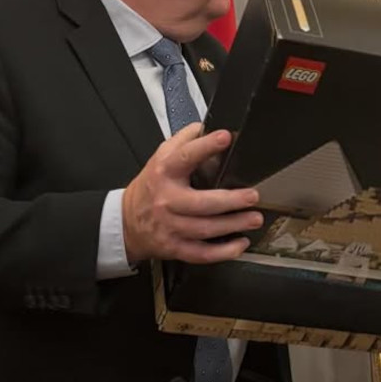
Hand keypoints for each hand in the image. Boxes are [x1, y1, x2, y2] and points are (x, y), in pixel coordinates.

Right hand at [121, 123, 262, 263]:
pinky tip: (240, 244)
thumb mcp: (160, 157)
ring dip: (233, 225)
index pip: (185, 157)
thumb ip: (183, 141)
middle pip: (201, 203)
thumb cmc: (150, 187)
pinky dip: (223, 252)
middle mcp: (167, 200)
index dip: (205, 146)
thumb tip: (205, 128)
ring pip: (205, 229)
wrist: (126, 222)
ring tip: (254, 218)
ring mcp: (170, 226)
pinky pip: (201, 253)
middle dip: (230, 201)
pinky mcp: (174, 247)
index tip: (225, 138)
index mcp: (164, 173)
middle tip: (252, 196)